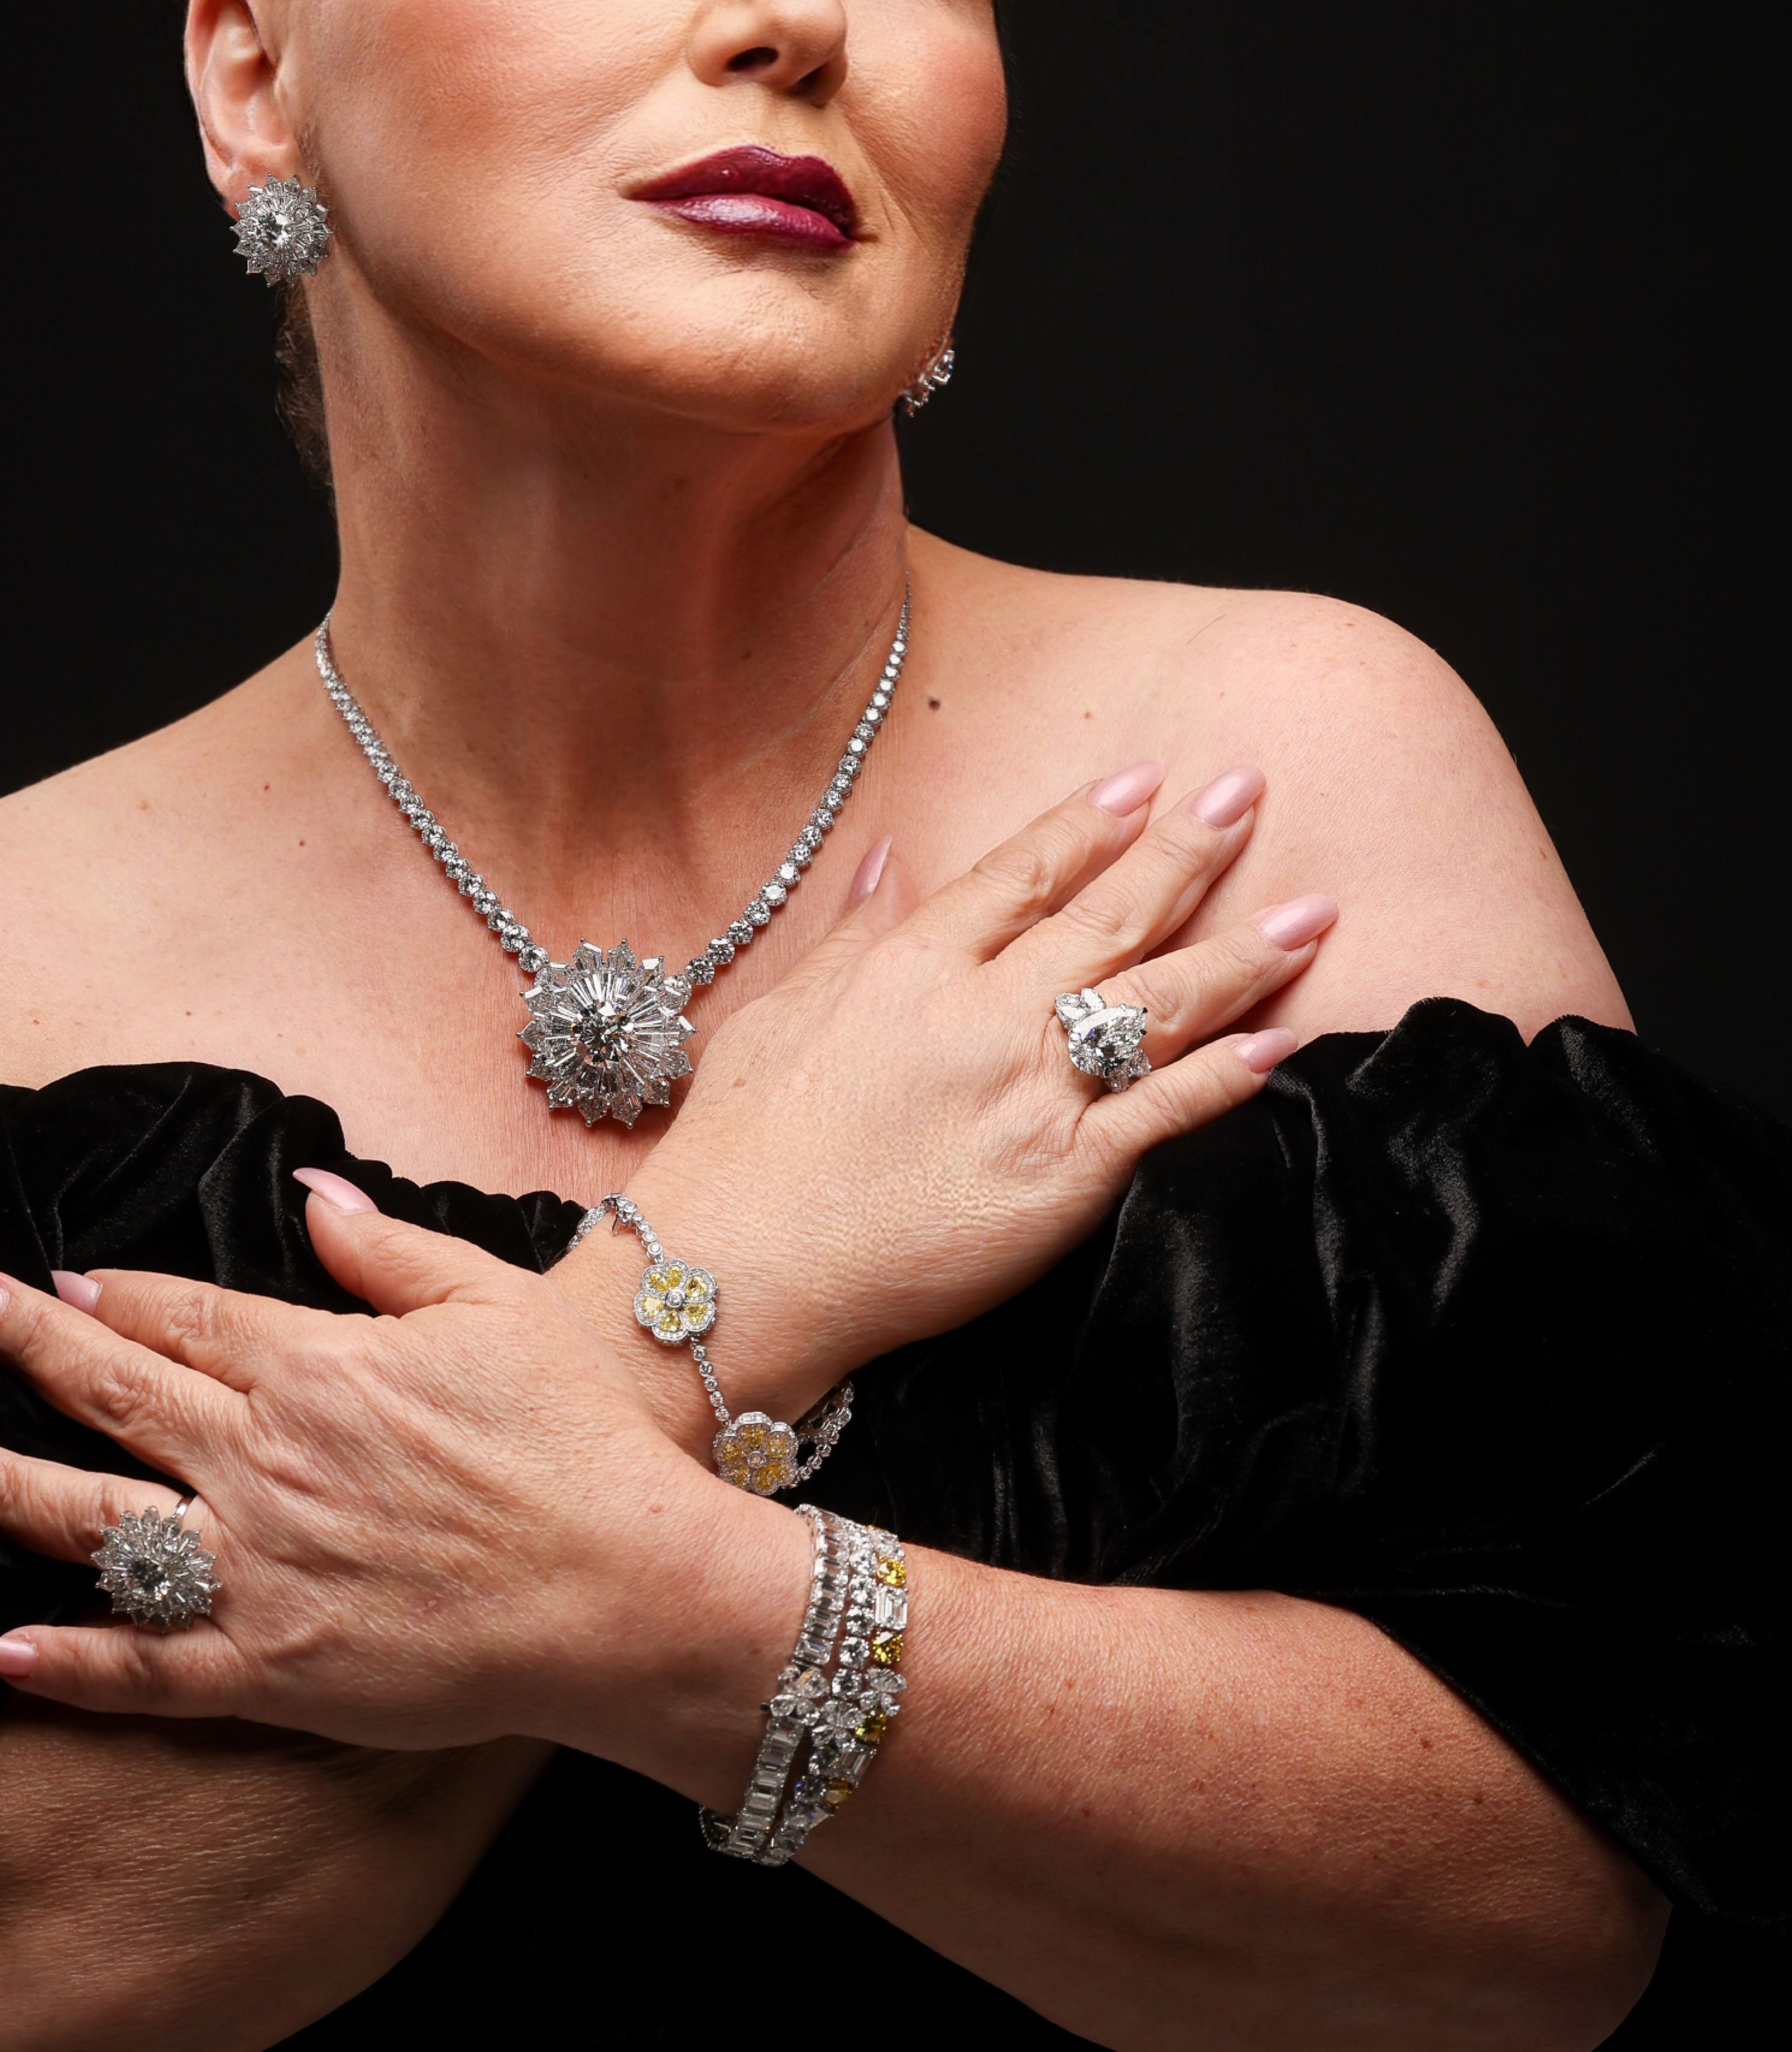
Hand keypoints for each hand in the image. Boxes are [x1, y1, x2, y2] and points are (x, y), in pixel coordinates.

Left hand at [0, 1206, 803, 1792]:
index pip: (183, 1316)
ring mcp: (264, 1570)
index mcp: (321, 1369)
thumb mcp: (496, 1307)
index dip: (108, 1293)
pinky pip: (144, 1667)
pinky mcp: (274, 1669)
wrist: (631, 1595)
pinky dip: (60, 1659)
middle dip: (18, 1346)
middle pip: (116, 1393)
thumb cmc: (577, 1445)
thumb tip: (310, 1196)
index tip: (43, 1275)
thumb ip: (390, 1250)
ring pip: (101, 1523)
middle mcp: (271, 1461)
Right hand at [586, 764, 1332, 1434]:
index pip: (1021, 871)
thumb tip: (891, 852)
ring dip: (1242, 953)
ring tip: (1314, 912)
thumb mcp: (777, 1014)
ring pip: (1156, 1005)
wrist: (736, 1272)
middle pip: (1107, 917)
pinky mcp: (1059, 1180)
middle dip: (1188, 851)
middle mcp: (980, 1016)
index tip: (1148, 779)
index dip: (1091, 821)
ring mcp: (1026, 1097)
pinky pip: (1162, 1115)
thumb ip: (849, 931)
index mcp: (909, 967)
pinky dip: (1228, 1076)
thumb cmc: (740, 1151)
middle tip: (1249, 793)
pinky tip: (1281, 1041)